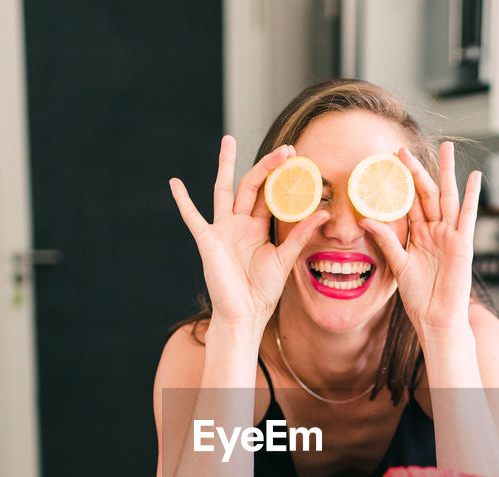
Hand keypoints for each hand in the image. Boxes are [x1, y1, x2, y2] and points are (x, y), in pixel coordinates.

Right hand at [170, 136, 328, 330]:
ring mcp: (223, 230)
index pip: (270, 195)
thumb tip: (324, 212)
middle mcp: (240, 224)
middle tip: (284, 148)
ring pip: (224, 190)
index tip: (295, 157)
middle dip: (265, 165)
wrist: (245, 314)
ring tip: (228, 140)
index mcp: (258, 228)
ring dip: (226, 165)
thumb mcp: (285, 259)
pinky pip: (192, 217)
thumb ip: (300, 234)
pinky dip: (183, 201)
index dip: (281, 177)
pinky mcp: (207, 240)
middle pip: (250, 185)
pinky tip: (174, 183)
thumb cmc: (263, 291)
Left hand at [360, 141, 480, 336]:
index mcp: (418, 235)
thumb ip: (386, 240)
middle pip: (426, 194)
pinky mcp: (463, 243)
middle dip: (417, 171)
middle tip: (404, 149)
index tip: (388, 163)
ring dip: (446, 173)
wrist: (436, 317)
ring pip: (447, 197)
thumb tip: (365, 220)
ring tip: (445, 149)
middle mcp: (435, 231)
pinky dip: (472, 196)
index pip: (408, 203)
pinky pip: (468, 215)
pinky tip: (475, 177)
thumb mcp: (397, 265)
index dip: (399, 184)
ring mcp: (450, 235)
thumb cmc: (419, 297)